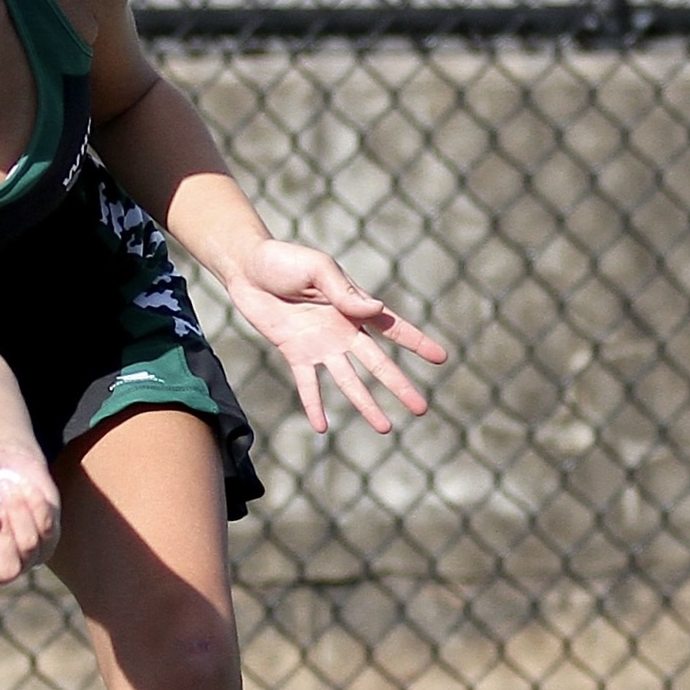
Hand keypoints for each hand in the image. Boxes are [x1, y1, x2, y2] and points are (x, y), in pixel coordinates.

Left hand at [224, 238, 447, 433]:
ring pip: (349, 381)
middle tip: (421, 409)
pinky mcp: (295, 354)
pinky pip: (308, 385)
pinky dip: (314, 405)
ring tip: (385, 428)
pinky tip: (322, 428)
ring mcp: (320, 345)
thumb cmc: (286, 260)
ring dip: (366, 404)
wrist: (248, 268)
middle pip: (378, 364)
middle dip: (400, 386)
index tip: (440, 359)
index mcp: (354, 306)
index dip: (417, 342)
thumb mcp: (318, 269)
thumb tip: (375, 310)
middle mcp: (343, 330)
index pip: (393, 327)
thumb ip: (343, 292)